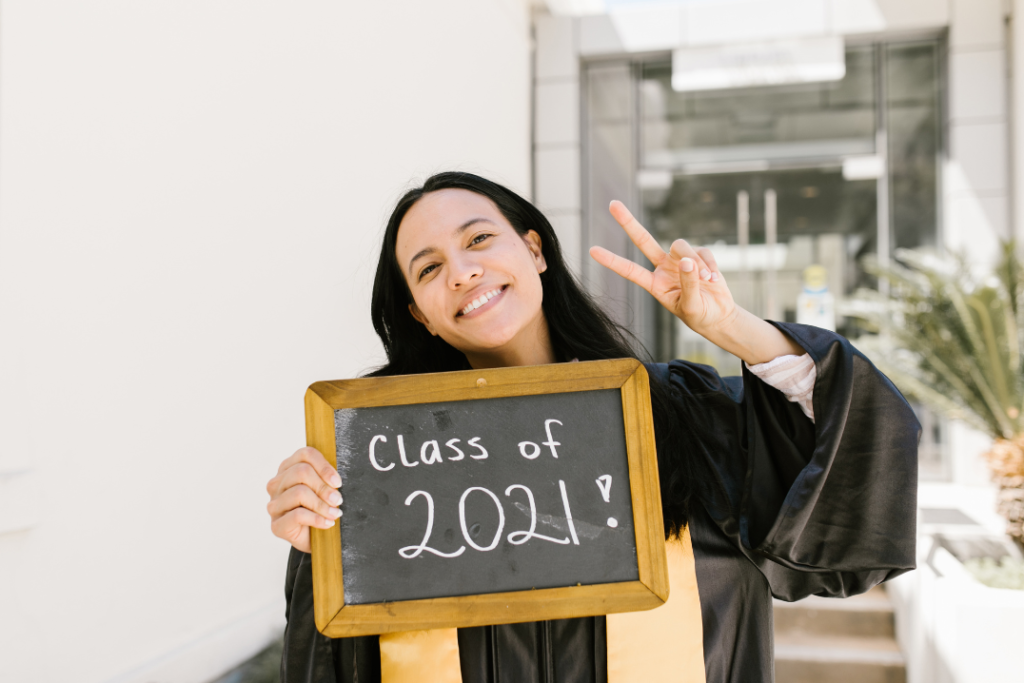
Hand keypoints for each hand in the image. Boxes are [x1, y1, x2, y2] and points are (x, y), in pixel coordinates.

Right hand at [266, 447, 342, 553]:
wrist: (317, 540)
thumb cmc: (321, 510)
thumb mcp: (326, 490)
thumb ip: (328, 478)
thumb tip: (336, 479)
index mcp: (288, 469)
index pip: (305, 454)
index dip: (324, 466)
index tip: (338, 482)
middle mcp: (277, 484)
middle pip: (301, 472)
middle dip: (324, 487)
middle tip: (338, 500)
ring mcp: (274, 505)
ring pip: (299, 492)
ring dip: (322, 505)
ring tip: (335, 513)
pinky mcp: (276, 525)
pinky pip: (298, 515)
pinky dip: (317, 519)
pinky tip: (327, 523)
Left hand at [589, 200, 736, 336]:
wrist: (719, 314)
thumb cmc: (699, 315)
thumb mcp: (691, 306)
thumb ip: (688, 284)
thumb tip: (687, 261)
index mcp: (654, 284)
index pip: (629, 270)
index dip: (612, 261)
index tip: (592, 251)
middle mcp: (663, 268)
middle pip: (644, 240)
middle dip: (628, 222)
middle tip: (612, 203)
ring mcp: (679, 260)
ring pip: (680, 246)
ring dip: (695, 261)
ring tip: (707, 280)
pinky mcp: (698, 255)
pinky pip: (703, 252)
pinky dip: (710, 265)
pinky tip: (714, 279)